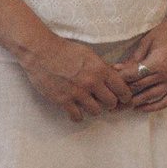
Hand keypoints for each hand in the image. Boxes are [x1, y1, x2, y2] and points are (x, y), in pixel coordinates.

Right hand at [20, 37, 134, 121]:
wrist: (41, 52)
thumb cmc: (66, 50)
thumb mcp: (90, 55)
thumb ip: (102, 68)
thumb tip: (114, 78)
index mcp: (100, 69)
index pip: (121, 89)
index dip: (124, 96)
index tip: (123, 98)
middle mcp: (91, 82)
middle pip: (111, 103)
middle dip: (110, 103)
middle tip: (104, 101)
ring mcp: (77, 93)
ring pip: (96, 111)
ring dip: (94, 109)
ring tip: (89, 104)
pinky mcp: (63, 100)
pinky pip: (76, 117)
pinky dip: (77, 116)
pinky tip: (76, 111)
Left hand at [118, 11, 166, 112]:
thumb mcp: (147, 42)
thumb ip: (133, 59)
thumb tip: (116, 69)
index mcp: (159, 62)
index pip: (133, 76)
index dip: (119, 80)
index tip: (108, 83)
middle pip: (140, 88)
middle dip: (123, 94)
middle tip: (110, 99)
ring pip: (151, 97)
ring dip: (134, 103)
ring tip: (121, 106)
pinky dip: (154, 107)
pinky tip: (141, 108)